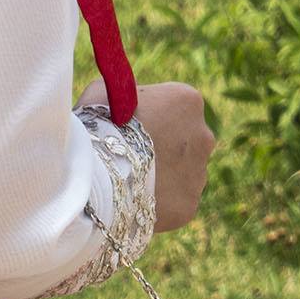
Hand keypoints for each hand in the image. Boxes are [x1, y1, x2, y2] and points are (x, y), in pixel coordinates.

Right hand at [77, 77, 215, 232]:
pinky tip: (132, 199)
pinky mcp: (189, 205)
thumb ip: (122, 94)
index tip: (128, 124)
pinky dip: (157, 201)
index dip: (150, 114)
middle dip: (162, 146)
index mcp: (187, 100)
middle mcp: (203, 135)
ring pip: (182, 172)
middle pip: (184, 140)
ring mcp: (199, 174)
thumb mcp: (105, 93)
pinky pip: (174, 201)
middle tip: (129, 154)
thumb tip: (122, 98)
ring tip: (127, 180)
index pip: (174, 105)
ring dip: (161, 175)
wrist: (96, 176)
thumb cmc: (97, 126)